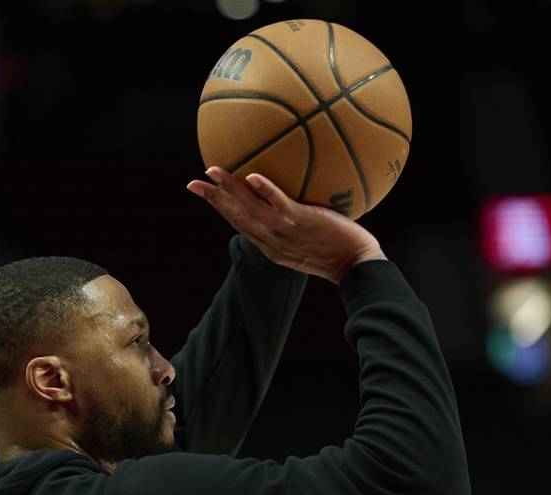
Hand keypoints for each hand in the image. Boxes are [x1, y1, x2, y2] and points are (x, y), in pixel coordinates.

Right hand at [187, 167, 386, 285]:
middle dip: (214, 199)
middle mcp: (272, 240)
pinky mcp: (302, 222)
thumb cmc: (337, 252)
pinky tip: (252, 177)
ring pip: (251, 208)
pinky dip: (265, 191)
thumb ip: (294, 225)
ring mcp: (286, 231)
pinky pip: (281, 204)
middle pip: (236, 216)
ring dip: (230, 189)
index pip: (239, 224)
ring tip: (213, 171)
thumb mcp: (307, 243)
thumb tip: (292, 205)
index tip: (204, 193)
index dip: (219, 208)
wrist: (356, 266)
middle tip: (194, 183)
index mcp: (269, 245)